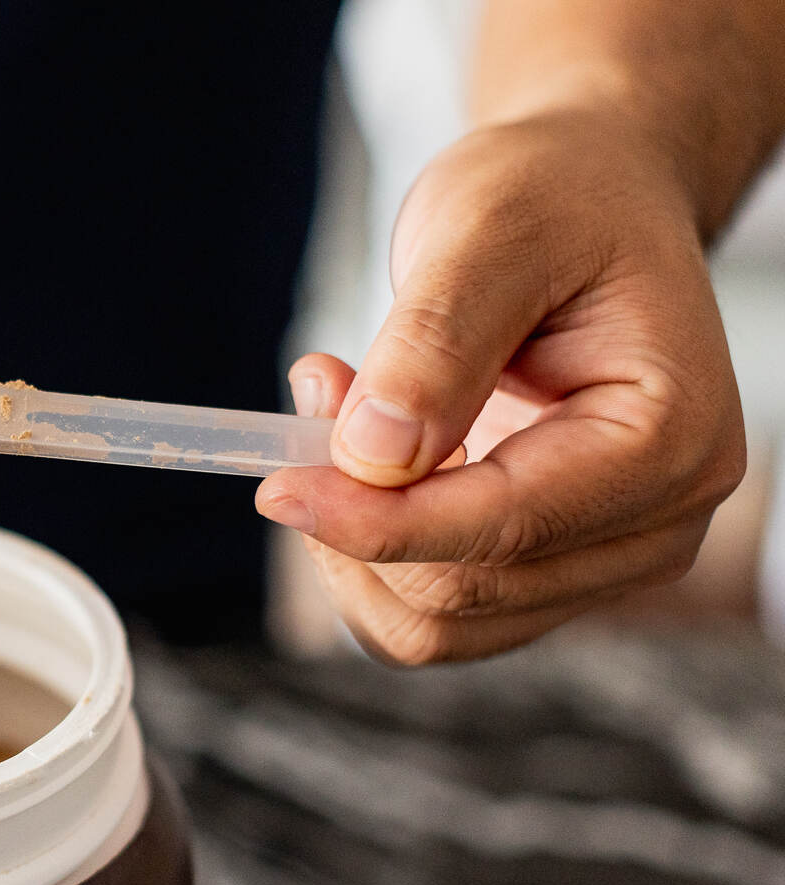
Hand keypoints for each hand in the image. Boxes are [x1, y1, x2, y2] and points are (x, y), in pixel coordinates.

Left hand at [257, 112, 745, 663]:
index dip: (372, 521)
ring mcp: (604, 557)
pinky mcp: (546, 567)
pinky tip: (362, 457)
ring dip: (352, 540)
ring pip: (434, 624)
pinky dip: (367, 549)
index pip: (501, 531)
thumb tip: (373, 458)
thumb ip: (436, 343)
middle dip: (357, 513)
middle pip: (459, 596)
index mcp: (671, 442)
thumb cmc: (554, 199)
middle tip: (323, 388)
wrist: (584, 203)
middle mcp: (657, 522)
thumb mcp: (489, 228)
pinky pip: (427, 610)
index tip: (275, 483)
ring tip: (344, 408)